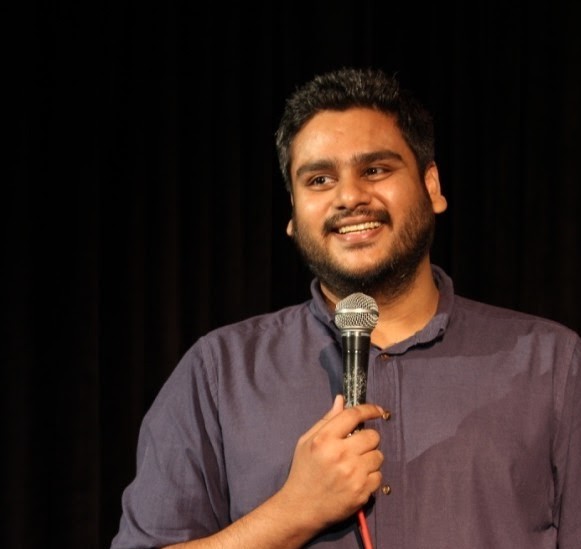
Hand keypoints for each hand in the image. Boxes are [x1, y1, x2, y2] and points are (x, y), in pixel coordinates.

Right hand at [278, 395, 383, 530]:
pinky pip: (379, 476)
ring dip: (370, 458)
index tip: (377, 411)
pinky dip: (371, 476)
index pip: (354, 416)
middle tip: (357, 446)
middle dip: (368, 439)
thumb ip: (326, 420)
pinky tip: (357, 479)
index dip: (369, 410)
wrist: (301, 508)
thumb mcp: (306, 441)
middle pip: (372, 436)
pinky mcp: (362, 492)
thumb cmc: (303, 471)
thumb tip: (342, 400)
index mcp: (325, 439)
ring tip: (355, 464)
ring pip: (378, 456)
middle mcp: (341, 455)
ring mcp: (353, 475)